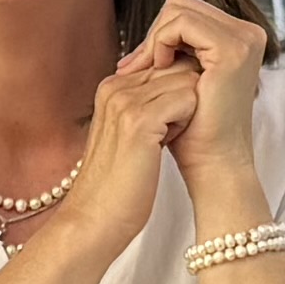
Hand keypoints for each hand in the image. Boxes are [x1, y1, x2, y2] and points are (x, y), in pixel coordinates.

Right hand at [65, 38, 203, 231]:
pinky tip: (169, 144)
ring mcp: (125, 101)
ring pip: (185, 81)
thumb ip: (147, 107)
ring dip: (188, 110)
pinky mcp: (140, 120)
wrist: (95, 218)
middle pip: (176, 67)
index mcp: (111, 88)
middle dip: (187, 97)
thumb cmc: (117, 185)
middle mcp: (115, 88)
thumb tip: (183, 90)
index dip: (179, 91)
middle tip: (173, 133)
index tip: (173, 123)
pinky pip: (187, 99)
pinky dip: (188, 122)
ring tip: (167, 140)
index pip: (163, 65)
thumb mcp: (130, 136)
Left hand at [118, 0, 272, 169]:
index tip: (139, 65)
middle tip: (138, 68)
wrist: (212, 161)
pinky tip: (159, 69)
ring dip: (155, 40)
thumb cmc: (194, 128)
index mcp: (239, 37)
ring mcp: (244, 39)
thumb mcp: (181, 80)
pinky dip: (162, 43)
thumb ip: (172, 52)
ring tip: (150, 72)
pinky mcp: (233, 49)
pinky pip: (182, 23)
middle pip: (181, 4)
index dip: (158, 33)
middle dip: (154, 34)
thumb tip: (140, 42)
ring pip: (179, 9)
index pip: (186, 10)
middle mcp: (248, 33)